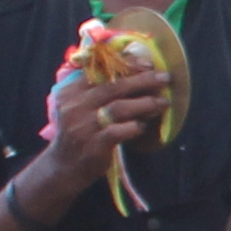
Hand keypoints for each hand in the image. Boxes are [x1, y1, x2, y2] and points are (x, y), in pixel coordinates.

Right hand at [39, 42, 169, 187]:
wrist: (65, 166)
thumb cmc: (80, 132)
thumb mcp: (80, 106)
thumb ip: (98, 88)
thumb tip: (135, 69)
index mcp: (70, 92)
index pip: (100, 72)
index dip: (126, 65)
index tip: (149, 63)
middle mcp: (74, 106)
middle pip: (113, 87)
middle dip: (143, 80)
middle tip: (165, 77)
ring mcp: (83, 127)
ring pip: (119, 108)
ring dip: (145, 103)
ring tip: (163, 102)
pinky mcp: (93, 146)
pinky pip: (119, 132)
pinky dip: (135, 127)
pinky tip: (143, 126)